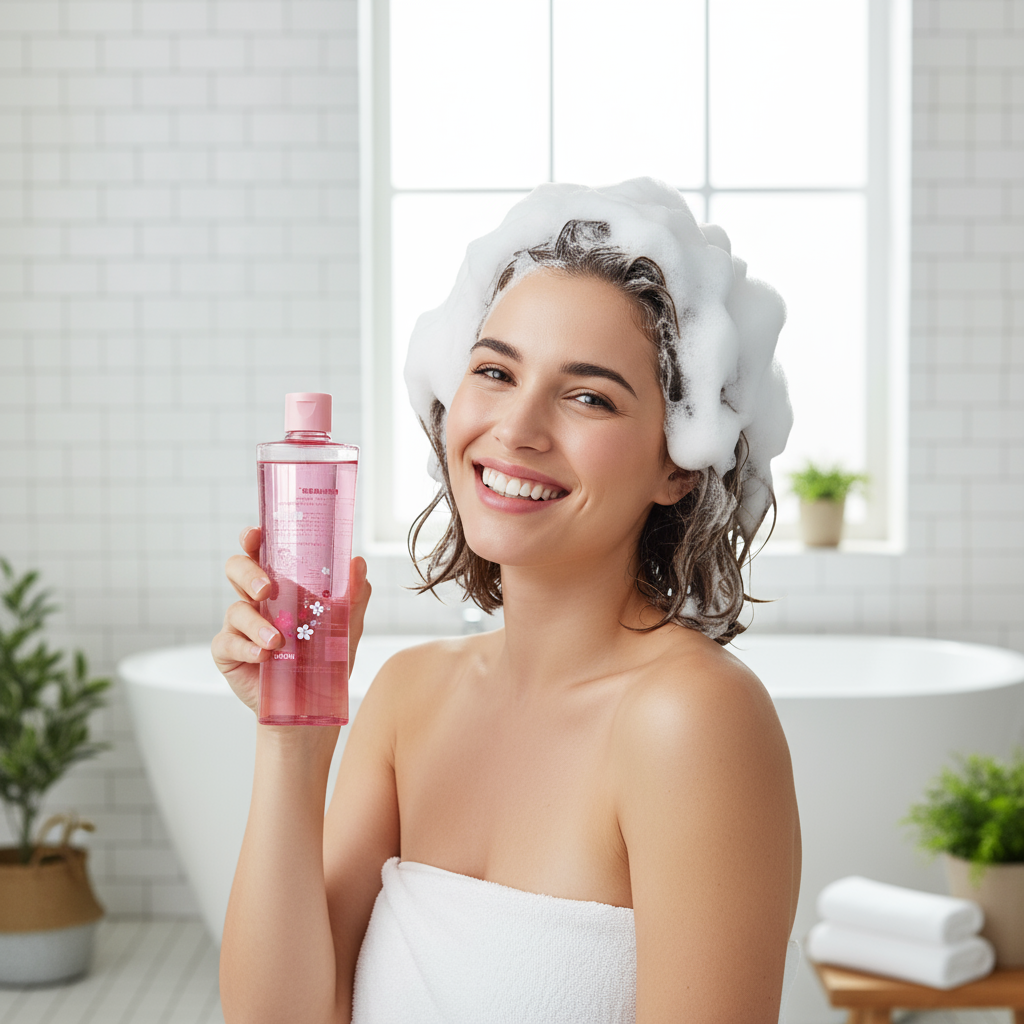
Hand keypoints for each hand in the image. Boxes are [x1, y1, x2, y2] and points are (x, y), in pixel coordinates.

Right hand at [211, 527, 371, 714]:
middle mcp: (256, 601)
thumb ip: (353, 596)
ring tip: (277, 642)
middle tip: (267, 589)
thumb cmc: (324, 662)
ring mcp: (239, 626)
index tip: (256, 534)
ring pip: (235, 609)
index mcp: (281, 586)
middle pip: (237, 570)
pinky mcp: (229, 653)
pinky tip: (264, 657)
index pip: (262, 553)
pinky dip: (247, 648)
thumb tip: (358, 562)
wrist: (310, 707)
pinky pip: (228, 643)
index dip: (254, 539)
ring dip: (256, 623)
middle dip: (248, 573)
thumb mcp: (345, 628)